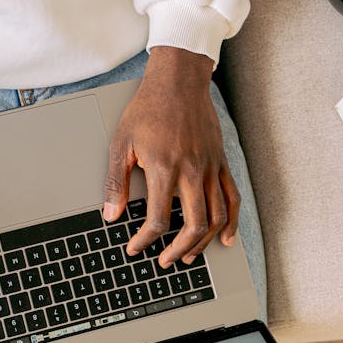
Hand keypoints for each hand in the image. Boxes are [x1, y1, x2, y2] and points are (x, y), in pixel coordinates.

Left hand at [103, 46, 239, 267]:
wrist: (179, 81)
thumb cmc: (148, 108)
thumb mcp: (121, 143)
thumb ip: (116, 181)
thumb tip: (110, 214)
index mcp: (164, 167)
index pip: (159, 219)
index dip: (145, 240)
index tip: (135, 247)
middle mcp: (192, 171)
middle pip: (193, 225)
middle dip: (177, 250)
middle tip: (164, 261)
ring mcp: (211, 168)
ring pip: (217, 217)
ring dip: (203, 243)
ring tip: (189, 256)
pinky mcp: (221, 163)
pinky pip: (232, 198)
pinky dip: (232, 222)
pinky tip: (225, 239)